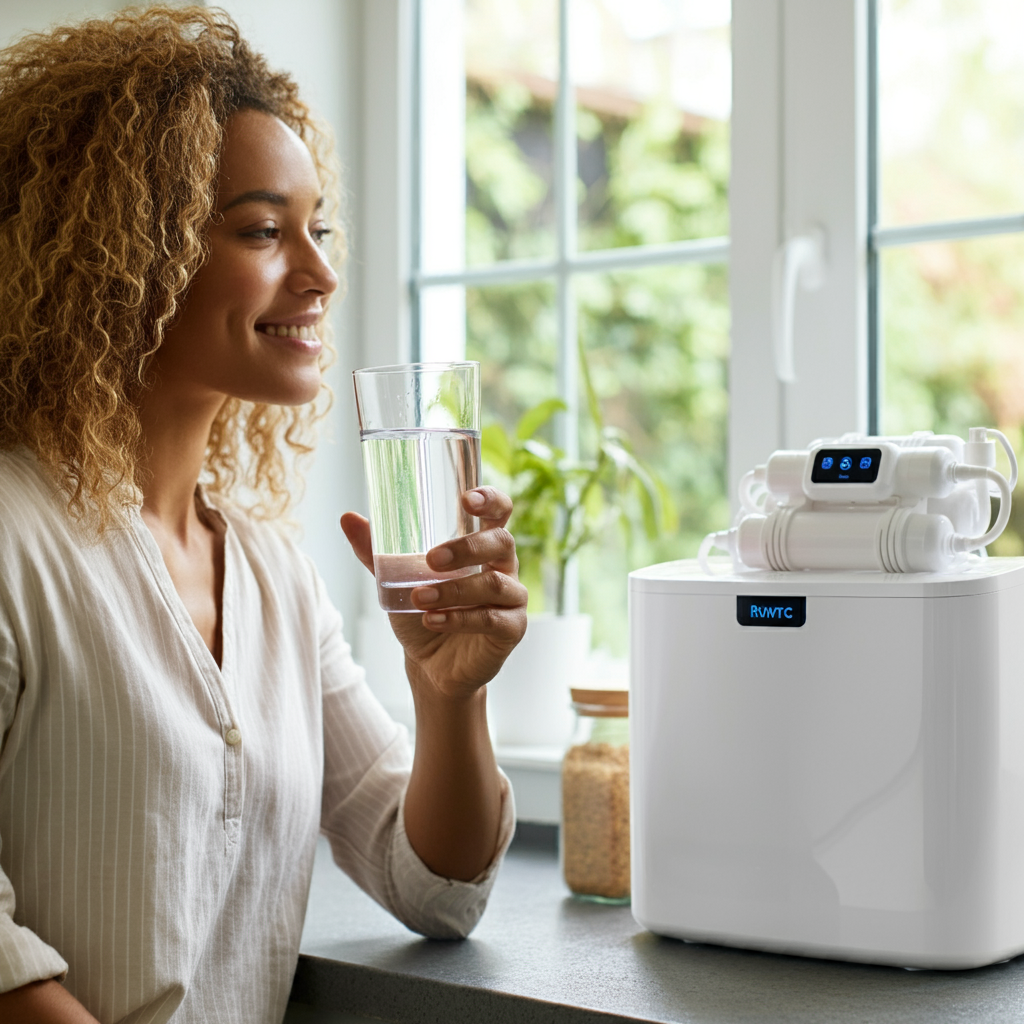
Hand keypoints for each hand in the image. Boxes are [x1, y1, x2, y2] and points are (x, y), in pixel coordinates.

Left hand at [340, 487, 527, 703]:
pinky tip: (432, 620)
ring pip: (495, 584)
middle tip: (431, 560)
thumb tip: (347, 517)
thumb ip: (376, 551)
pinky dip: (459, 619)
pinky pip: (493, 619)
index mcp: (482, 546)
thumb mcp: (396, 579)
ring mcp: (512, 599)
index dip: (491, 500)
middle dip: (467, 548)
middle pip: (502, 542)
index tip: (467, 499)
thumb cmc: (422, 612)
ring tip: (418, 598)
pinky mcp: (511, 629)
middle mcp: (503, 567)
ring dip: (454, 590)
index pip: (500, 512)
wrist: (430, 664)